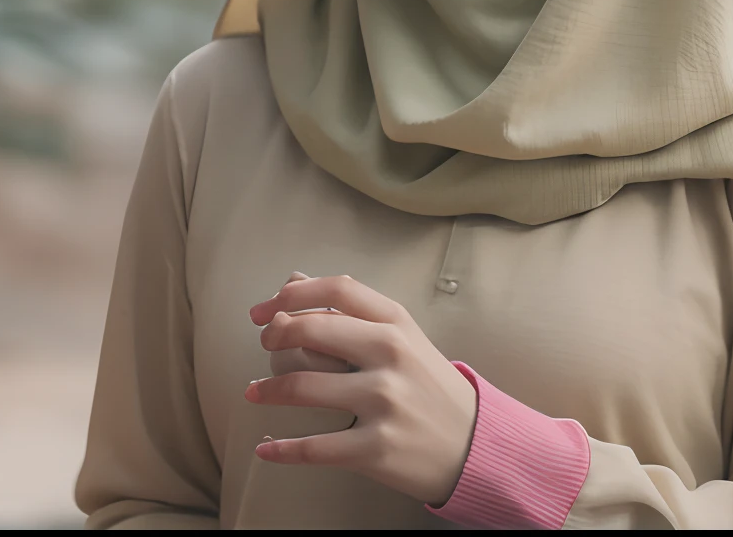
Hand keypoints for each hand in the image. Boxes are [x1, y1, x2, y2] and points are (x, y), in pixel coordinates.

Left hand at [245, 273, 478, 504]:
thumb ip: (353, 312)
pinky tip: (264, 449)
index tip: (263, 311)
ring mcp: (384, 401)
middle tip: (263, 347)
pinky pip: (315, 447)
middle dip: (274, 337)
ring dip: (266, 391)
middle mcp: (390, 356)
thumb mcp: (404, 339)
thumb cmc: (430, 387)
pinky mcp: (377, 448)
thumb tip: (292, 282)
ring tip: (253, 392)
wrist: (478, 445)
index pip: (336, 289)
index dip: (290, 294)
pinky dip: (282, 450)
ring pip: (302, 387)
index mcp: (397, 324)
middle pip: (309, 331)